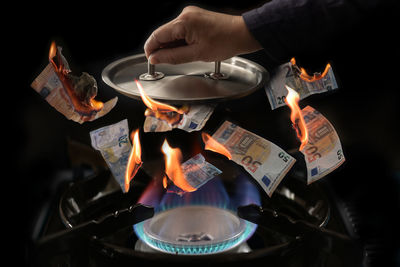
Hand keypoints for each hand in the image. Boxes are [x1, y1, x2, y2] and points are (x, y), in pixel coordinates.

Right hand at [144, 6, 261, 64]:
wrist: (243, 34)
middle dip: (162, 49)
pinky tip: (188, 50)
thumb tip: (155, 58)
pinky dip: (180, 42)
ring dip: (172, 46)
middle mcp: (185, 15)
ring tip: (185, 56)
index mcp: (184, 22)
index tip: (150, 60)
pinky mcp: (195, 18)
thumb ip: (172, 57)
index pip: (157, 35)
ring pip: (172, 33)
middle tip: (166, 63)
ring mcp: (190, 15)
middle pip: (163, 34)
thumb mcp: (196, 54)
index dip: (150, 49)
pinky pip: (181, 31)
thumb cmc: (225, 42)